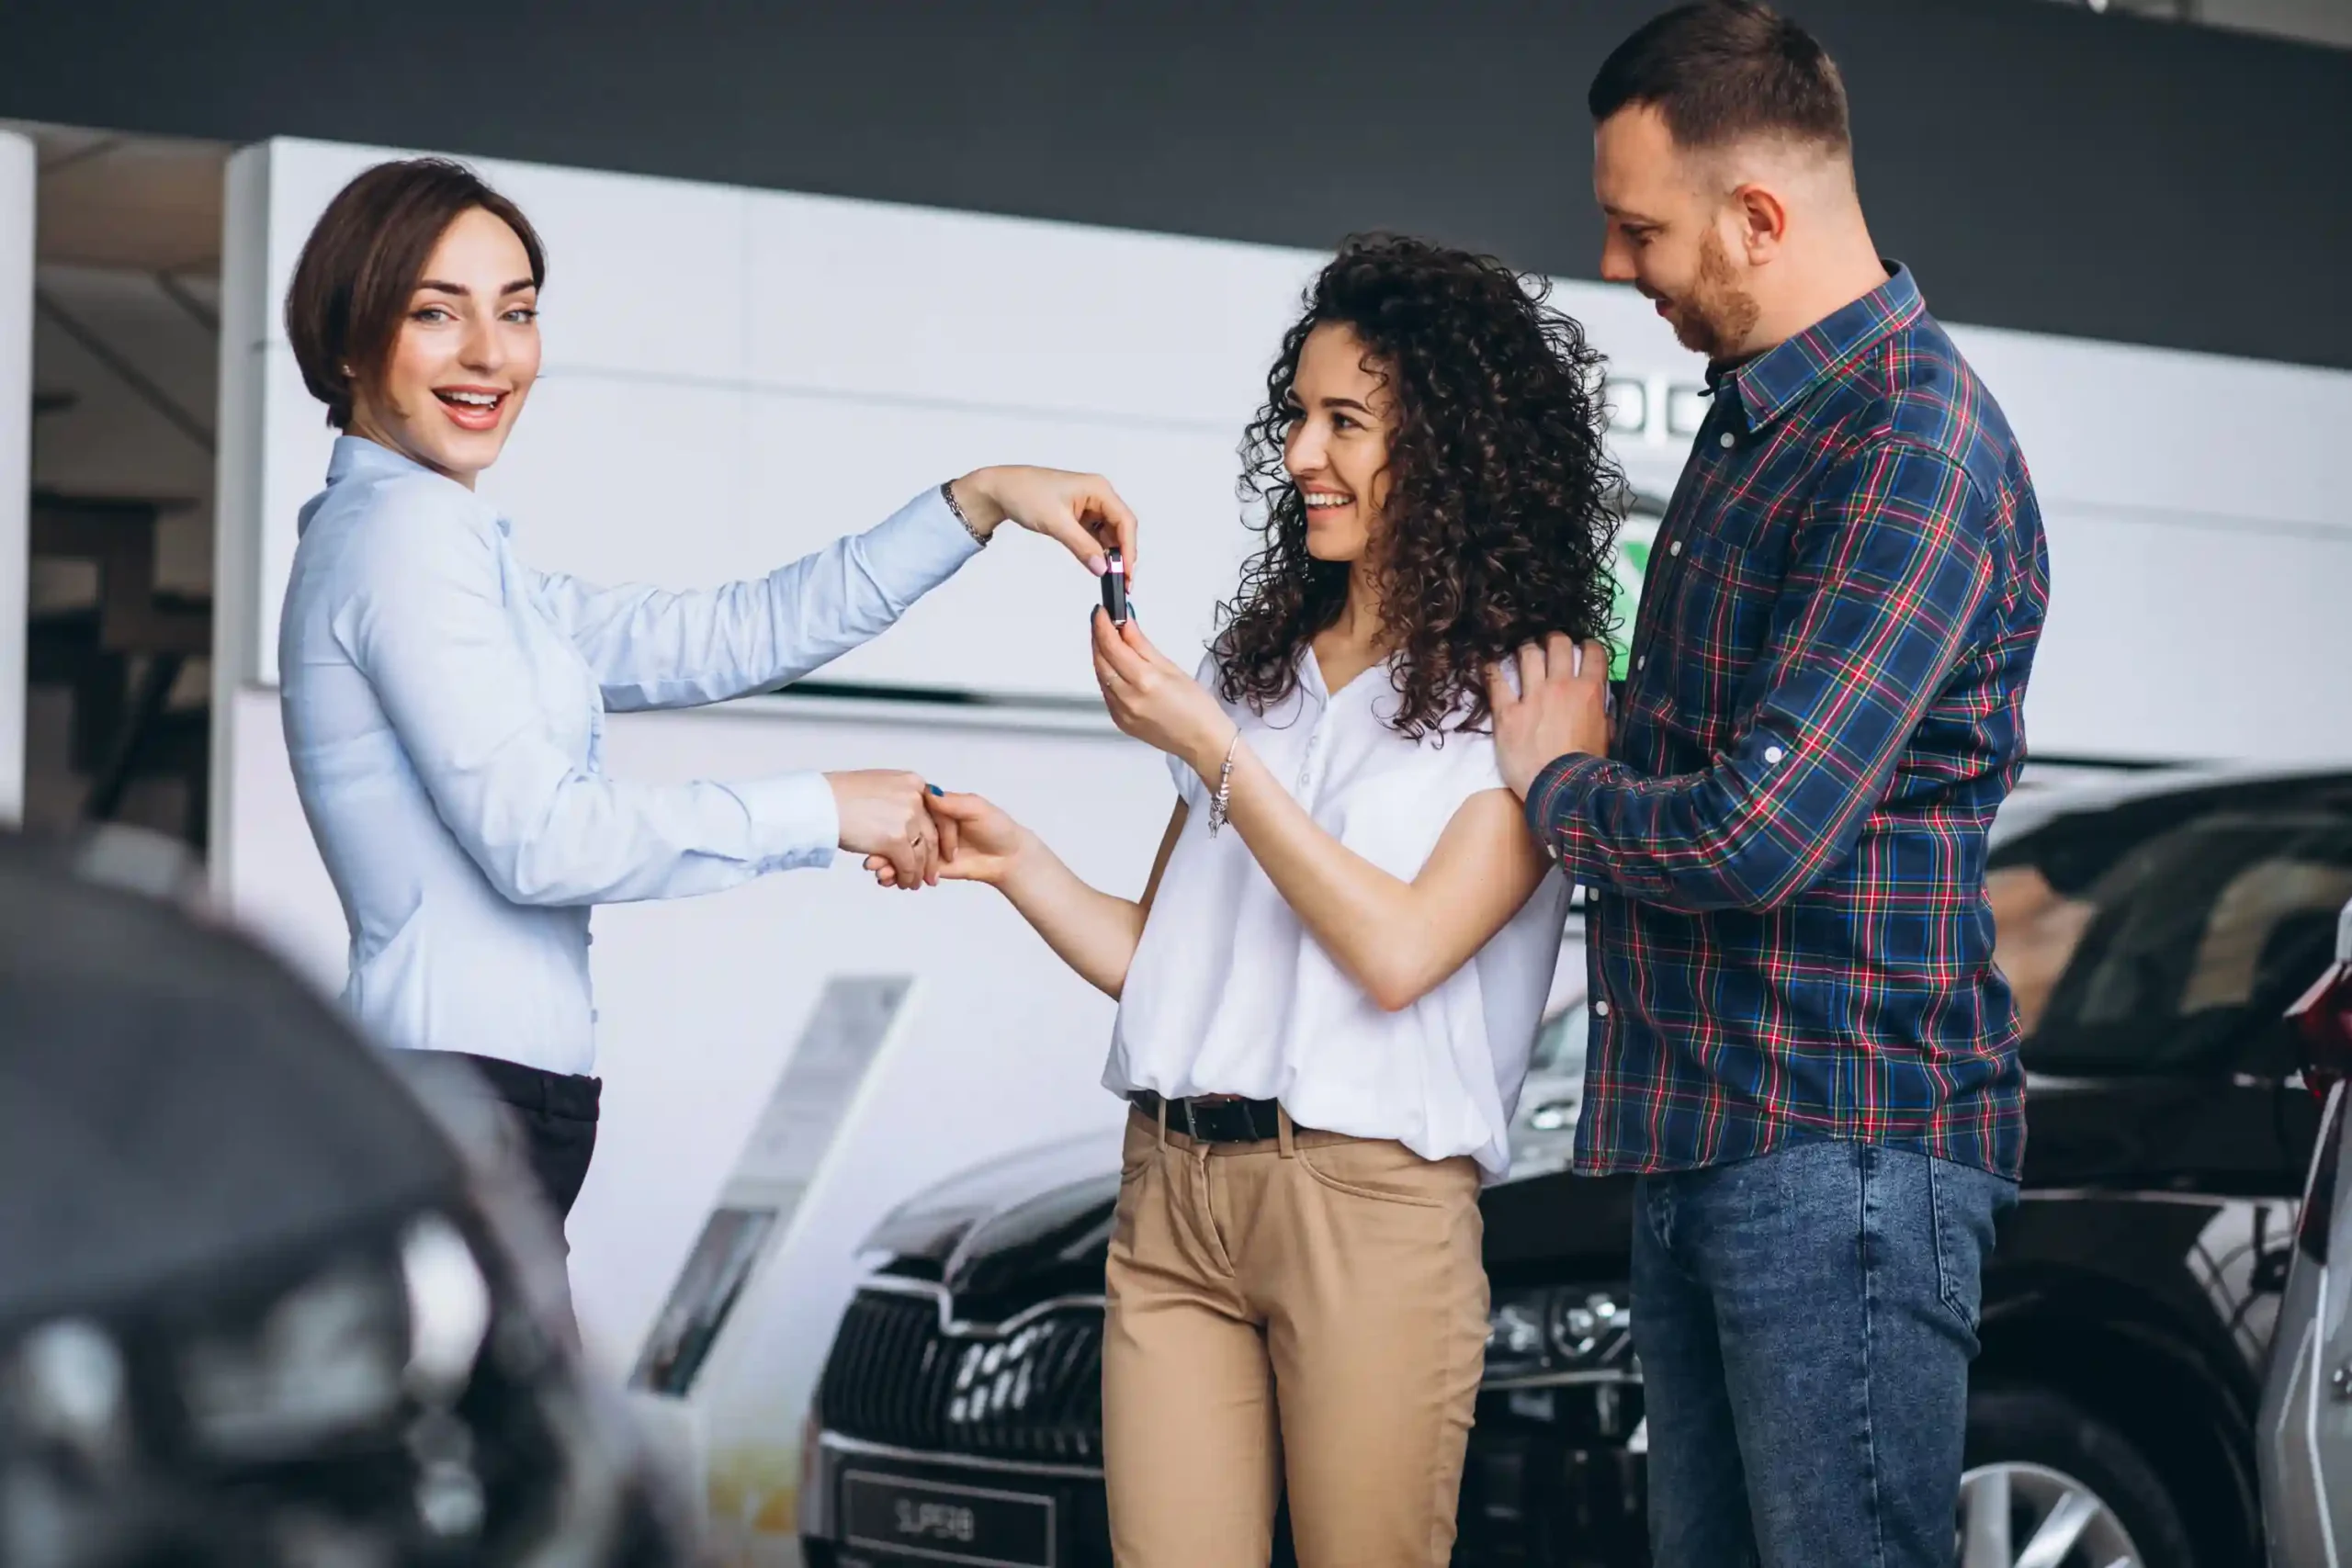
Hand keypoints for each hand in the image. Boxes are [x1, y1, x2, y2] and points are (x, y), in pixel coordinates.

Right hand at [827, 770, 941, 888]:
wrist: (820, 802)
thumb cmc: (840, 796)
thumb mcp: (879, 786)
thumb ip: (898, 798)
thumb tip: (905, 815)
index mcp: (913, 783)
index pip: (938, 812)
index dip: (943, 835)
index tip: (945, 850)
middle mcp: (915, 798)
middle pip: (933, 834)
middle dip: (933, 859)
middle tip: (931, 875)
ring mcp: (907, 818)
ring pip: (922, 852)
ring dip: (919, 872)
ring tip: (914, 883)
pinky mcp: (895, 839)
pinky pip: (908, 864)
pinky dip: (907, 877)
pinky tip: (903, 882)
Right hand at [866, 790, 1028, 888]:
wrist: (1009, 856)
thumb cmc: (997, 827)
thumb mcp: (976, 807)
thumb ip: (952, 803)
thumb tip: (929, 793)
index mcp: (936, 807)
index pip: (909, 811)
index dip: (893, 819)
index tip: (879, 824)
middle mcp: (928, 825)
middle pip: (899, 833)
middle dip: (883, 845)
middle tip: (871, 855)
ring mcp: (928, 846)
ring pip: (900, 853)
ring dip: (885, 862)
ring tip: (875, 870)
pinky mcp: (931, 866)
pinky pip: (910, 870)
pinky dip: (896, 875)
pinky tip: (886, 880)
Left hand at [950, 467, 1139, 580]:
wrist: (1000, 490)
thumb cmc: (1025, 493)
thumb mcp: (1056, 523)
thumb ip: (1082, 547)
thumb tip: (1102, 568)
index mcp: (1098, 489)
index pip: (1125, 521)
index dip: (1129, 549)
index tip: (1126, 572)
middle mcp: (1098, 495)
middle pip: (1121, 528)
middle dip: (1122, 554)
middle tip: (1121, 580)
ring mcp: (1089, 505)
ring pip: (1109, 534)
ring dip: (1109, 554)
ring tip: (1107, 574)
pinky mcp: (1079, 515)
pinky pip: (1095, 535)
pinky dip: (1096, 550)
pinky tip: (1094, 563)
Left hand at [1091, 609, 1235, 775]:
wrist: (1203, 743)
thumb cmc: (1197, 706)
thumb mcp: (1172, 668)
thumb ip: (1142, 646)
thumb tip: (1125, 625)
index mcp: (1144, 681)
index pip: (1112, 647)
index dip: (1102, 626)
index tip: (1101, 610)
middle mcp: (1127, 698)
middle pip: (1101, 661)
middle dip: (1099, 638)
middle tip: (1103, 621)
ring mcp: (1120, 713)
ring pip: (1101, 677)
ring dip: (1102, 656)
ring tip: (1111, 640)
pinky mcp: (1119, 722)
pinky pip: (1107, 693)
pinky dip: (1108, 675)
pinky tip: (1117, 666)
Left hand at [1488, 635, 1611, 798]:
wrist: (1561, 789)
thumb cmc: (1587, 768)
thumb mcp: (1607, 737)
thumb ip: (1603, 714)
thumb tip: (1601, 704)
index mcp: (1589, 691)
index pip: (1593, 652)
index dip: (1588, 646)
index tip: (1582, 649)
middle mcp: (1561, 686)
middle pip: (1557, 643)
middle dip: (1554, 641)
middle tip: (1550, 647)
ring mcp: (1532, 697)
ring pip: (1528, 653)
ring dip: (1526, 650)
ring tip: (1524, 655)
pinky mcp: (1507, 712)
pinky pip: (1496, 680)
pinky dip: (1492, 670)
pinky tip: (1490, 666)